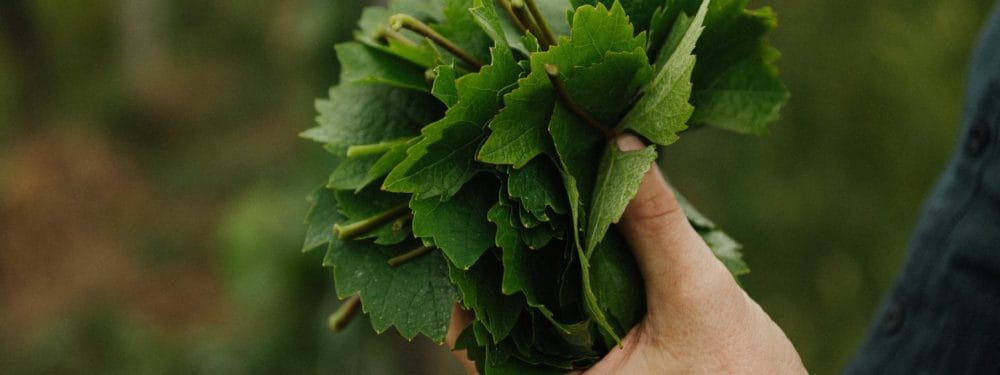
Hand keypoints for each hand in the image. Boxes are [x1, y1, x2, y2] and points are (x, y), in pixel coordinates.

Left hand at [447, 135, 805, 373]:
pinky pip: (563, 318)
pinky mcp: (602, 357)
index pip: (487, 342)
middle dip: (498, 264)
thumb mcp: (695, 293)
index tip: (468, 222)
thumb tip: (620, 143)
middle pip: (503, 325)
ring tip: (522, 201)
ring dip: (530, 266)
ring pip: (531, 320)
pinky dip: (561, 277)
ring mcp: (581, 370)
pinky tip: (564, 228)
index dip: (468, 287)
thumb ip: (653, 225)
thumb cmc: (742, 368)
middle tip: (492, 195)